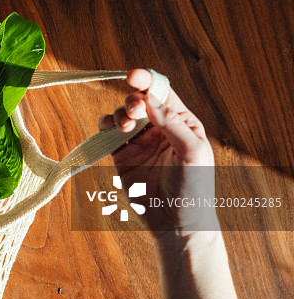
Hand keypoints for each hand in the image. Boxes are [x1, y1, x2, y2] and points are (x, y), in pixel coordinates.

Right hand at [98, 69, 217, 235]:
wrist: (176, 222)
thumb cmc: (193, 188)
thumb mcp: (192, 152)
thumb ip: (172, 123)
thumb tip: (150, 98)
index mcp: (181, 122)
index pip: (162, 93)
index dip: (147, 81)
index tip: (133, 76)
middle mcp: (158, 128)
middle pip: (139, 100)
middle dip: (132, 100)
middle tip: (133, 111)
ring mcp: (139, 141)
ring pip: (121, 114)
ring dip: (119, 114)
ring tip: (125, 127)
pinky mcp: (121, 154)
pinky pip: (108, 132)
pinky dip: (105, 126)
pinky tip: (110, 130)